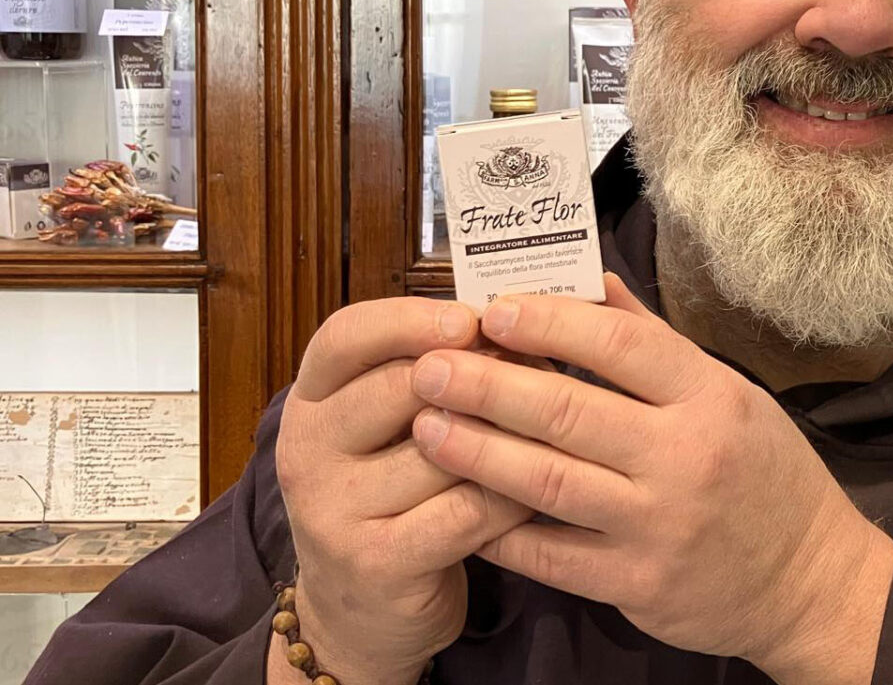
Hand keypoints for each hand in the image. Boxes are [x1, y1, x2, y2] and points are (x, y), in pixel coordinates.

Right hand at [276, 298, 543, 684]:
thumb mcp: (390, 427)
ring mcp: (334, 510)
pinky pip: (467, 509)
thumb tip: (514, 314)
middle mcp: (307, 450)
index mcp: (311, 401)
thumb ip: (430, 372)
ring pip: (446, 448)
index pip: (345, 336)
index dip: (409, 319)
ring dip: (510, 438)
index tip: (471, 318)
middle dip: (482, 376)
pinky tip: (537, 492)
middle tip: (541, 375)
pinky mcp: (377, 563)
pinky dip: (512, 497)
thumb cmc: (395, 495)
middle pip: (402, 385)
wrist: (359, 613)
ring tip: (551, 433)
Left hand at [407, 274, 892, 680]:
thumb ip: (657, 345)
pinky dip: (499, 528)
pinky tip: (456, 501)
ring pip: (548, 482)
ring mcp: (659, 525)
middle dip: (487, 385)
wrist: (809, 582)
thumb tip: (593, 284)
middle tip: (428, 365)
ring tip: (425, 425)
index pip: (619, 345)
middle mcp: (685, 457)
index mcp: (710, 398)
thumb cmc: (767, 475)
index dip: (548, 323)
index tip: (491, 310)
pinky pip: (552, 554)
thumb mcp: (731, 395)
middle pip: (567, 411)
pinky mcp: (637, 584)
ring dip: (477, 451)